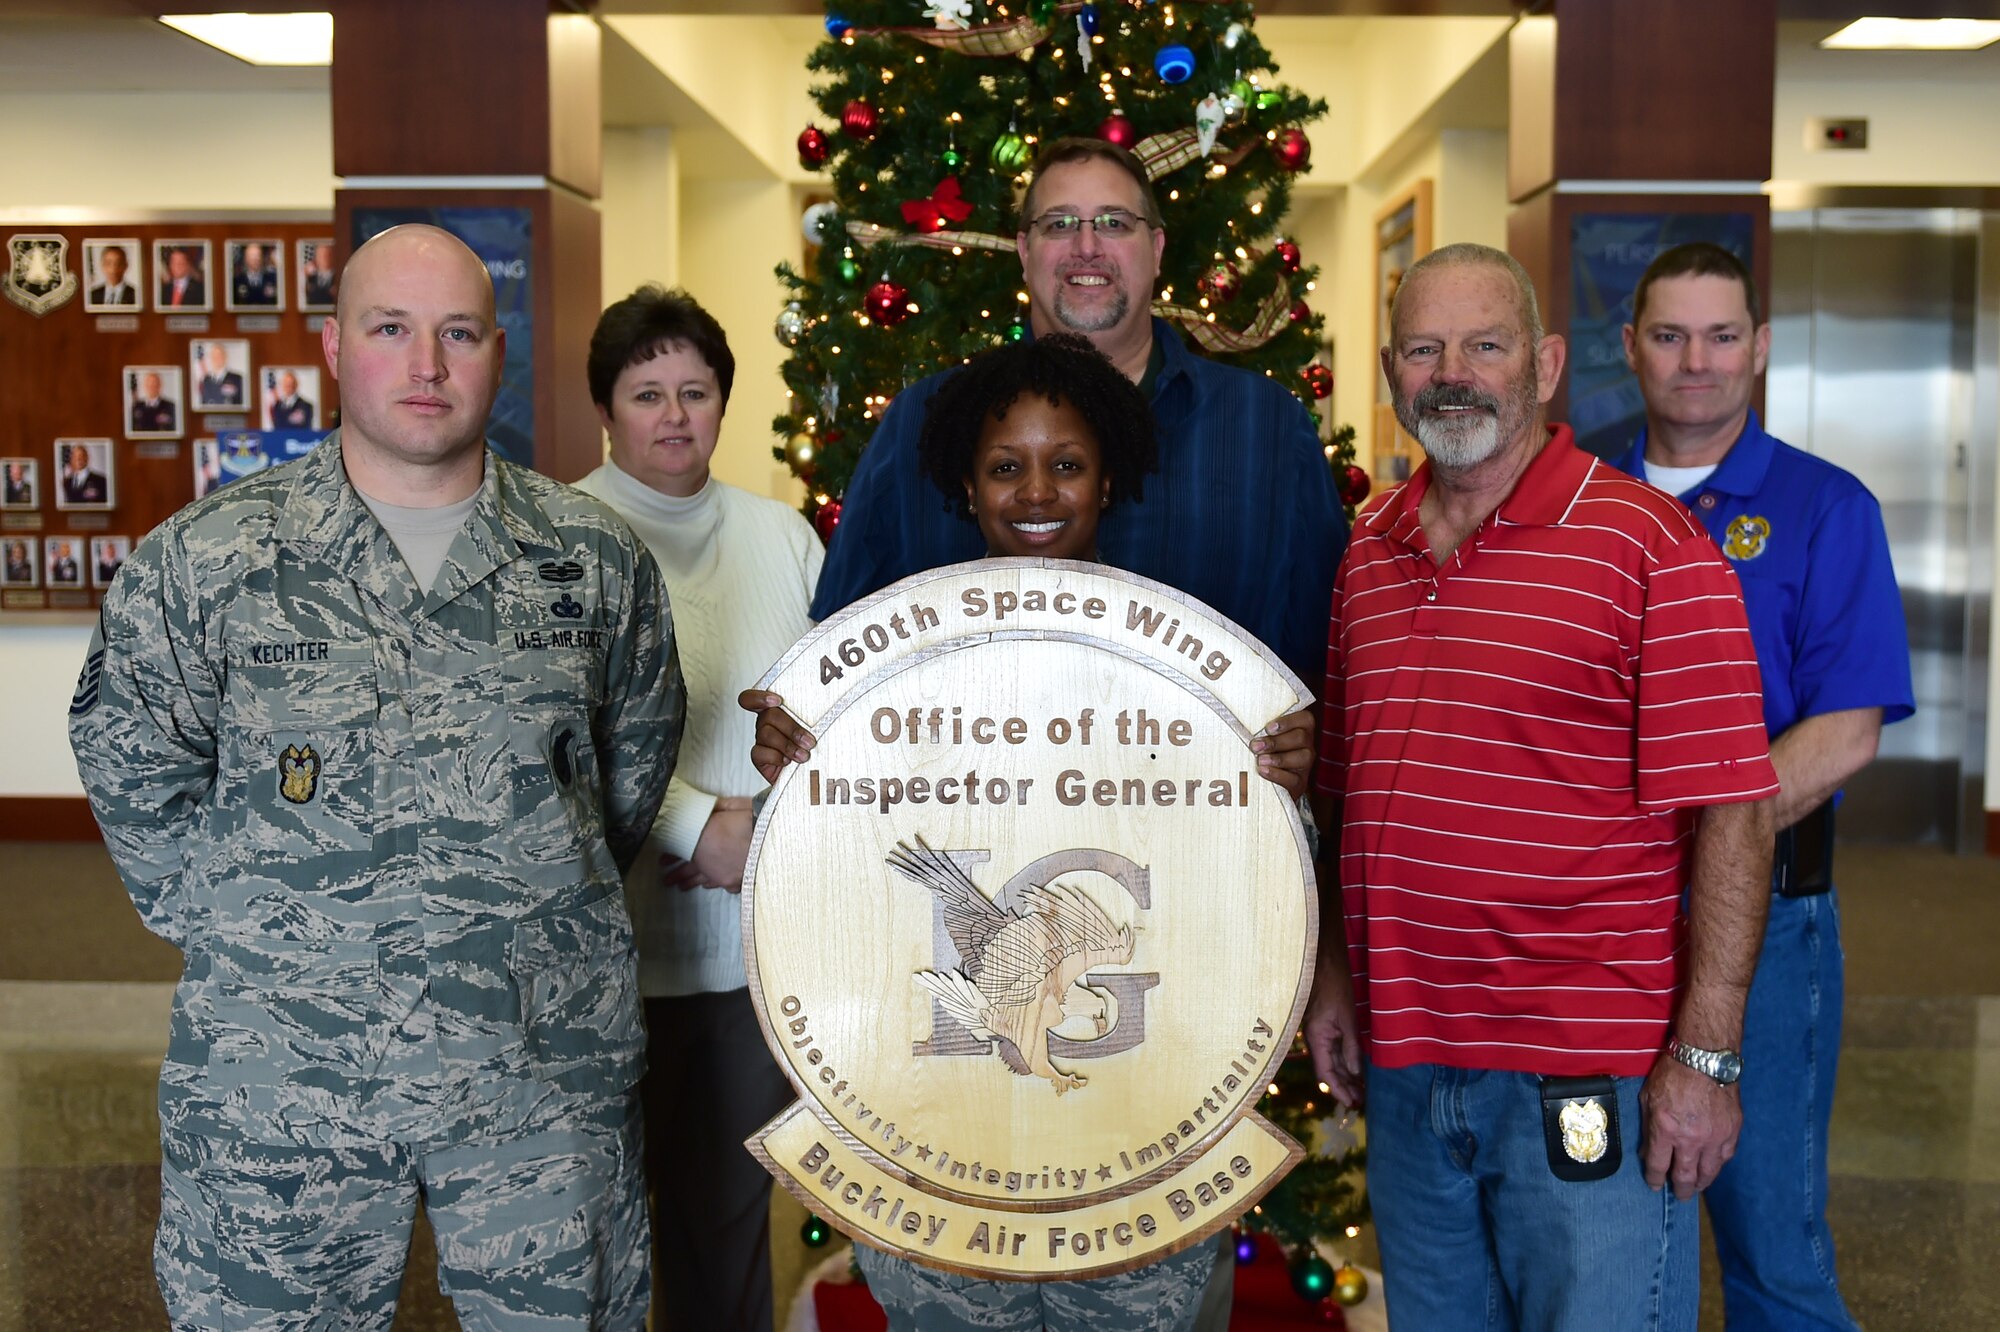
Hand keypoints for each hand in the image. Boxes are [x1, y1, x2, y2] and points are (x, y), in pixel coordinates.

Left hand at [661, 797, 755, 892]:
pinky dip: (714, 884)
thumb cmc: (756, 821)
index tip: (663, 860)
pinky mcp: (736, 883)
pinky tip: (709, 885)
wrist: (773, 841)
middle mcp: (709, 862)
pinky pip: (722, 886)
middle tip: (666, 879)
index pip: (682, 850)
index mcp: (704, 842)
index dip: (672, 855)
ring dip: (690, 882)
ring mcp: (723, 875)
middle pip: (688, 870)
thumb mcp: (738, 805)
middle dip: (676, 874)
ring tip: (680, 886)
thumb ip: (720, 805)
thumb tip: (709, 803)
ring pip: (702, 880)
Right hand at [738, 689, 815, 783]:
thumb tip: (826, 708)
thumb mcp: (817, 728)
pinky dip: (776, 757)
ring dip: (788, 745)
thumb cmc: (814, 746)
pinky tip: (788, 762)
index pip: (754, 697)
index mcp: (777, 710)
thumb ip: (814, 717)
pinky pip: (759, 753)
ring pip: (766, 733)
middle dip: (792, 729)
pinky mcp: (759, 757)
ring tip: (803, 756)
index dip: (760, 696)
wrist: (811, 772)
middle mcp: (766, 723)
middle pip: (768, 715)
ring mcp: (761, 740)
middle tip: (809, 742)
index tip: (777, 701)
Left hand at [1251, 708, 1314, 799]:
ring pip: (1302, 757)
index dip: (1287, 722)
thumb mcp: (1265, 735)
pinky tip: (1263, 771)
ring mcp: (1306, 764)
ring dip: (1278, 758)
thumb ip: (1263, 729)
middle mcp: (1308, 744)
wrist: (1269, 779)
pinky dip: (1277, 775)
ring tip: (1260, 760)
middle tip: (1255, 746)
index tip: (1268, 728)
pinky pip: (1293, 779)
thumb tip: (1247, 723)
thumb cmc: (1264, 749)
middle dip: (1276, 742)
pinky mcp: (1300, 782)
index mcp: (1302, 728)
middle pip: (1301, 738)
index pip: (1304, 718)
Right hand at [1302, 950, 1363, 1108]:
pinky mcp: (1327, 1025)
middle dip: (1343, 1087)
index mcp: (1316, 1037)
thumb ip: (1351, 1046)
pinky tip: (1356, 1070)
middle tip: (1360, 1103)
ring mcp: (1321, 1032)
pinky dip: (1345, 1062)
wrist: (1325, 960)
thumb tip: (1356, 1072)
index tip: (1352, 1103)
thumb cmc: (1335, 984)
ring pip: (1332, 1061)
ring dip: (1345, 1076)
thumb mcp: (1347, 1017)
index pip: (1325, 1073)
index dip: (1338, 1090)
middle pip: (1328, 1070)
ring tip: (1360, 1092)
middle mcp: (1316, 1038)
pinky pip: (1335, 1049)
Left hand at [1639, 1052, 1740, 1198]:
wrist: (1705, 1057)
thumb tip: (1647, 1150)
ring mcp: (1714, 1137)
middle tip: (1680, 1196)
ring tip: (1696, 1188)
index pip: (1658, 1165)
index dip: (1654, 1179)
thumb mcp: (1648, 1098)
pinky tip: (1713, 1169)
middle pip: (1685, 1175)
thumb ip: (1648, 1127)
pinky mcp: (1732, 1131)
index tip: (1654, 1185)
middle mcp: (1691, 1139)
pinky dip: (1717, 1166)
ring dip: (1701, 1183)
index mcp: (1665, 1129)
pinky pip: (1725, 1157)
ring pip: (1709, 1171)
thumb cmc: (1672, 1073)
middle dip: (1680, 1188)